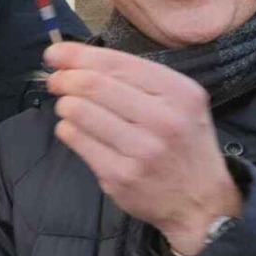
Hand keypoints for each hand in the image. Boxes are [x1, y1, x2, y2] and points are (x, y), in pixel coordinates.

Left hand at [45, 43, 243, 255]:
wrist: (201, 201)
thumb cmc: (182, 143)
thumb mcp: (178, 102)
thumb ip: (134, 79)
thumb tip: (73, 58)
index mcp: (179, 93)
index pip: (116, 63)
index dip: (77, 55)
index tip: (54, 54)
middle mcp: (163, 119)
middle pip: (92, 85)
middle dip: (64, 79)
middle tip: (55, 82)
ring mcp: (141, 150)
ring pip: (78, 111)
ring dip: (64, 105)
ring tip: (69, 108)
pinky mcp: (119, 175)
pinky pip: (75, 139)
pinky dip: (67, 129)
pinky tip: (76, 130)